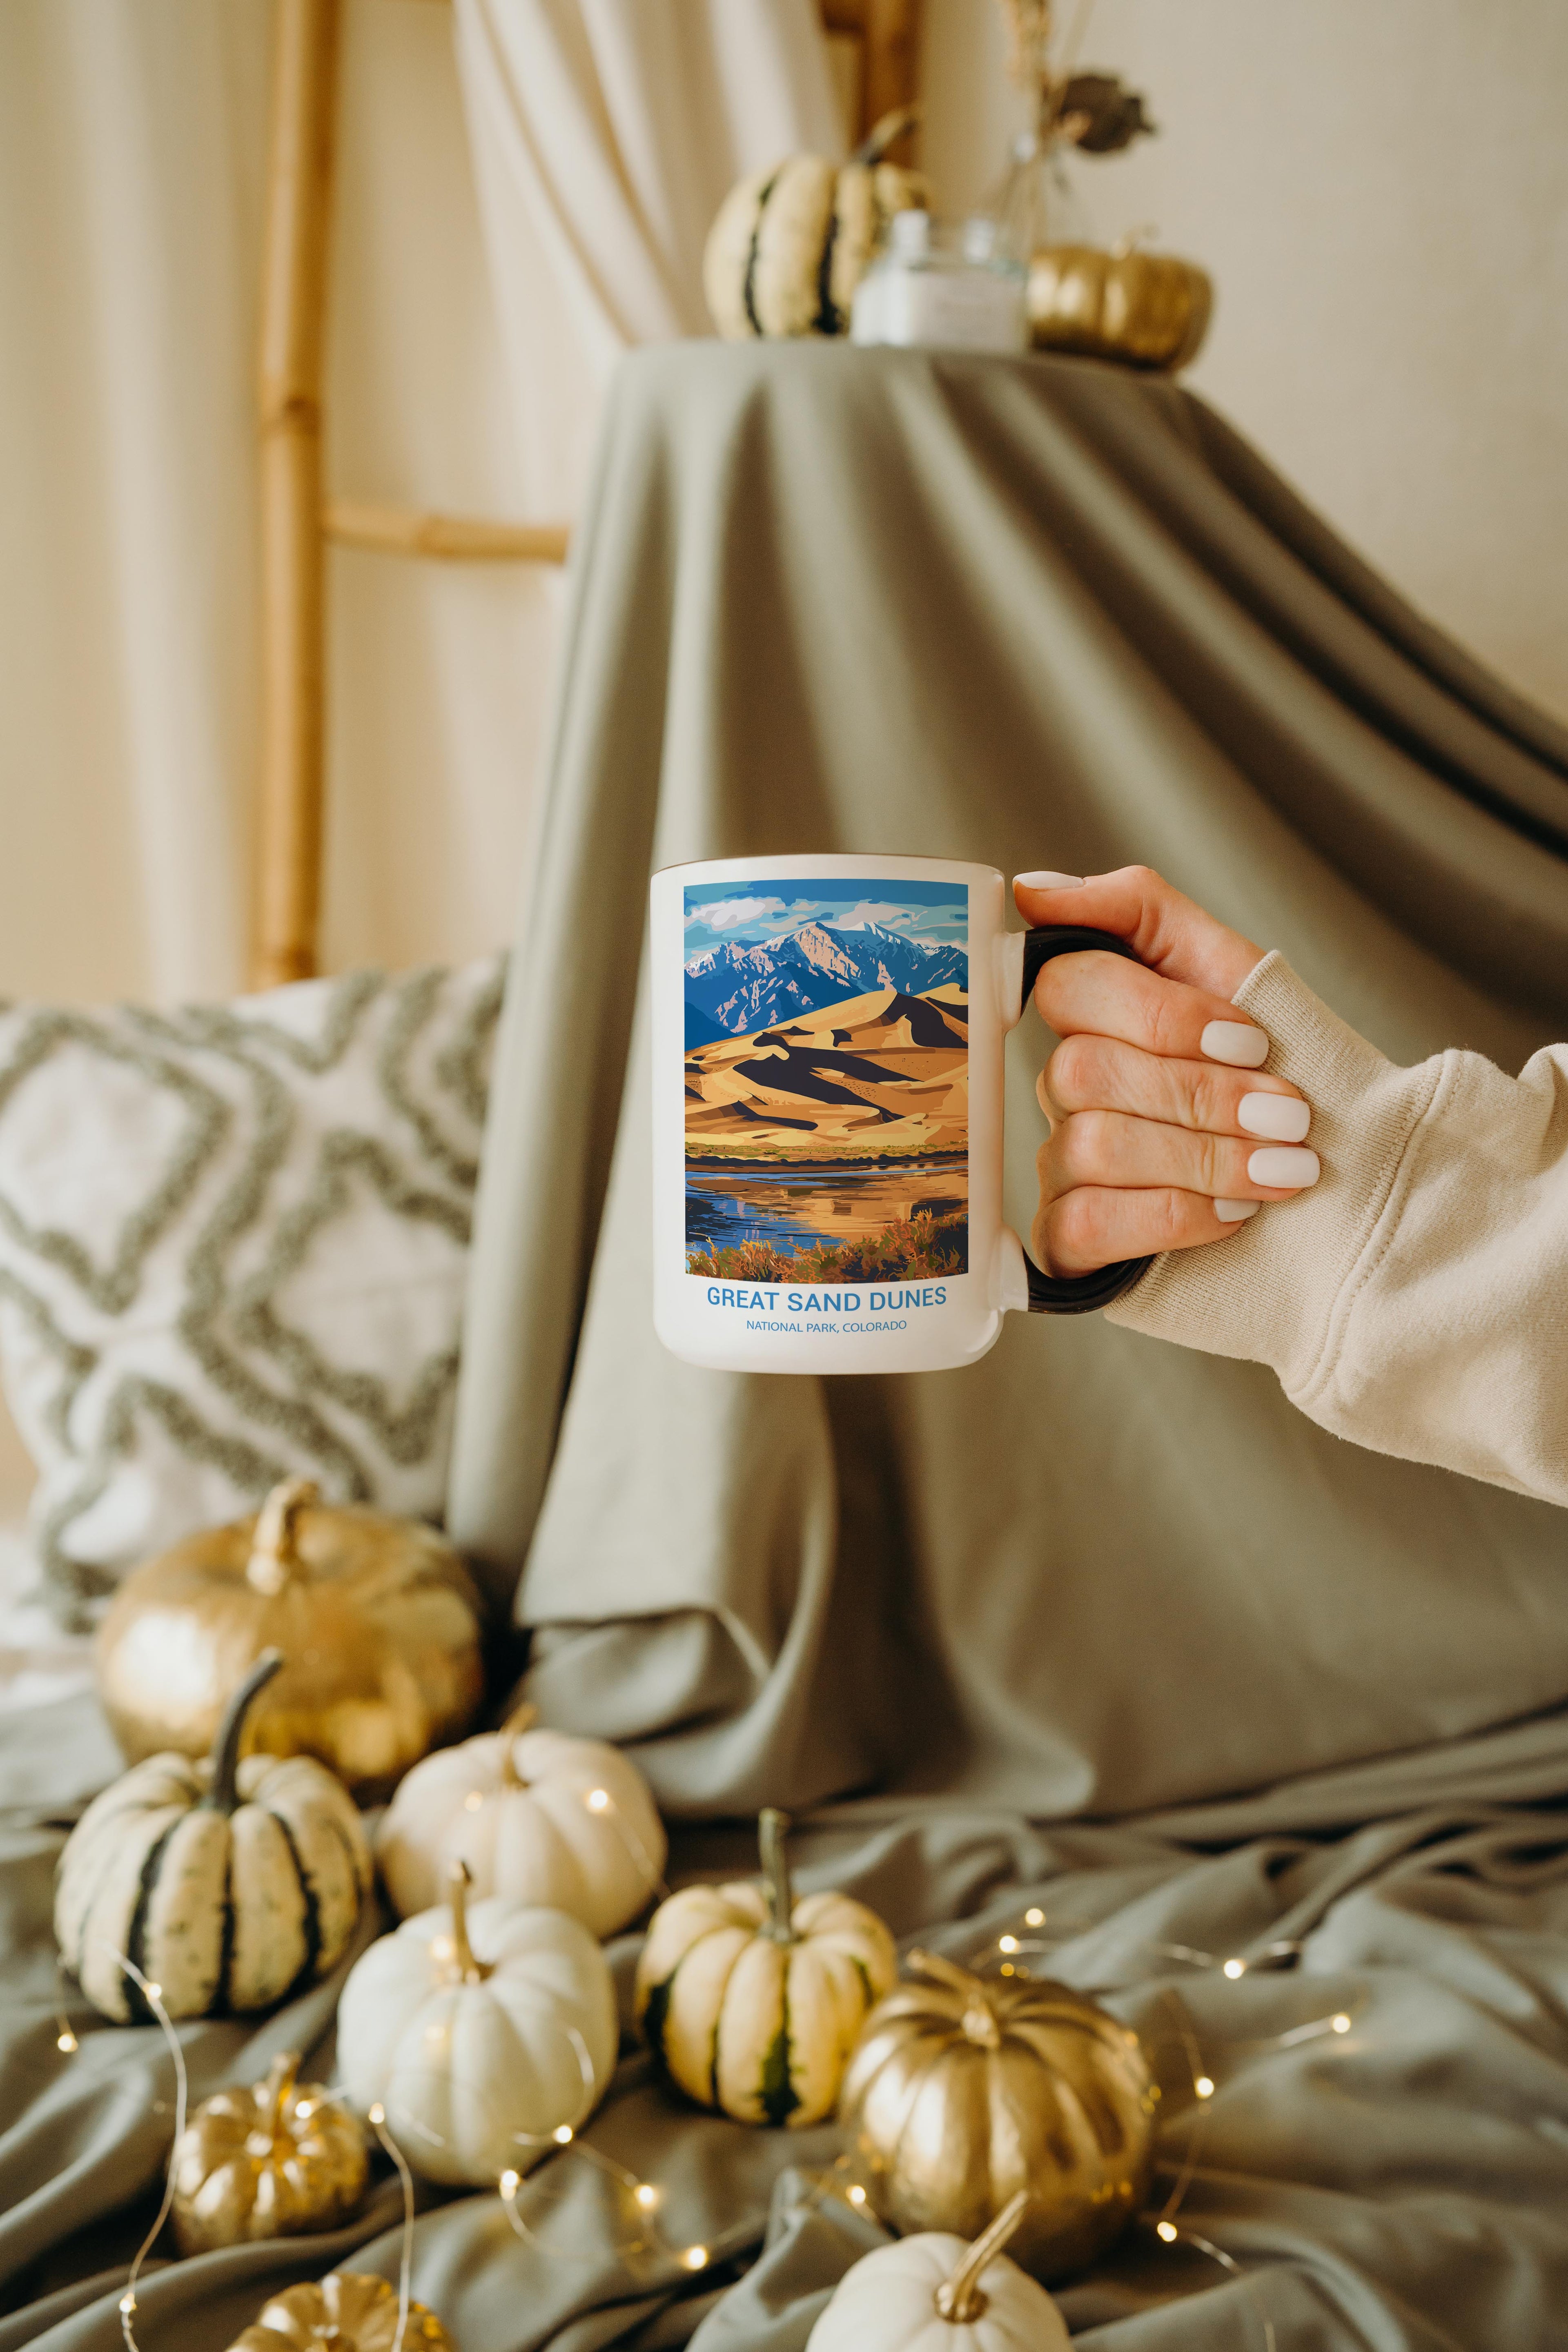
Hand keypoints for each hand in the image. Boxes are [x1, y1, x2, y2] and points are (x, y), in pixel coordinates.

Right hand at [1013, 866, 1317, 1276]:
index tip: (1255, 1040)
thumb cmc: (1289, 1077)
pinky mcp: (1069, 1244)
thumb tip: (1033, 891)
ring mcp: (1060, 1167)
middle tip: (1287, 1114)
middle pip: (1082, 1072)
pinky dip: (1172, 1217)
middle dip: (1203, 1095)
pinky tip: (1233, 1217)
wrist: (1349, 1195)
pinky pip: (1082, 1225)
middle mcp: (1067, 1090)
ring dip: (1204, 1158)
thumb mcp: (1239, 976)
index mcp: (1098, 1018)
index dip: (1164, 1016)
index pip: (1068, 987)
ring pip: (1090, 1146)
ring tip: (1282, 1169)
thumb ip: (1139, 911)